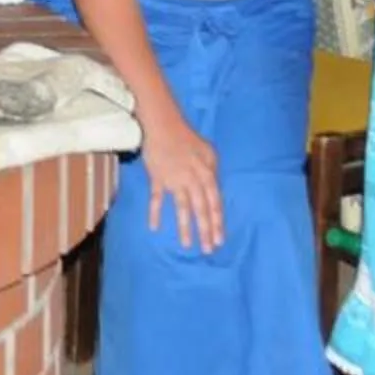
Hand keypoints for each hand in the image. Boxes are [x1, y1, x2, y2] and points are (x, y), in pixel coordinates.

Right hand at [136, 110, 223, 251]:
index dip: (217, 222)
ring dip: (184, 227)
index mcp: (206, 174)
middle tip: (207, 250)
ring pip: (181, 208)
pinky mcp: (157, 178)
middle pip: (200, 209)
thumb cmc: (187, 137)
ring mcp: (174, 180)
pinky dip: (155, 212)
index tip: (220, 240)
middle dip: (205, 230)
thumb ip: (212, 172)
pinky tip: (154, 227)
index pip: (214, 203)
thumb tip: (213, 190)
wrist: (163, 124)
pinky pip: (157, 198)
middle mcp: (192, 179)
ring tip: (187, 245)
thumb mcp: (208, 152)